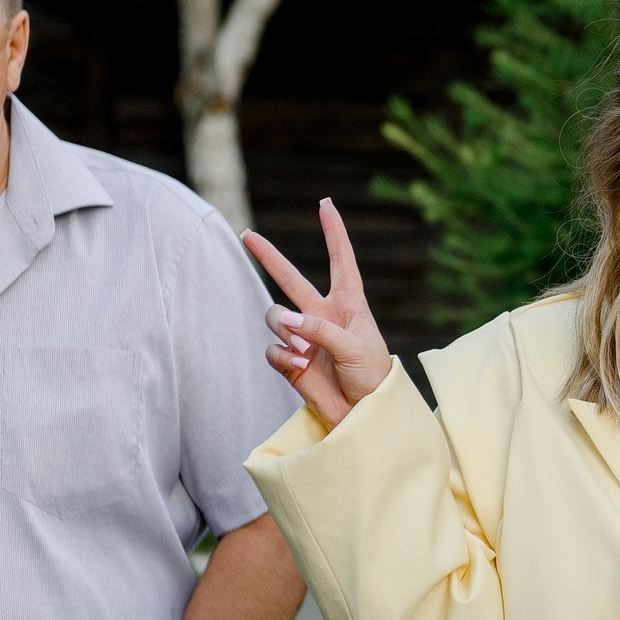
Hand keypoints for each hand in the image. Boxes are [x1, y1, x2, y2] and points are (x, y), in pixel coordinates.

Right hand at [242, 200, 391, 425]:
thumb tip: (285, 319)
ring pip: (275, 316)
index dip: (334, 232)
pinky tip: (300, 366)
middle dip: (268, 256)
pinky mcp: (290, 360)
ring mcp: (303, 337)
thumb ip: (320, 329)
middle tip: (247, 235)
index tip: (326, 204)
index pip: (341, 260)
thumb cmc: (373, 377)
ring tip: (306, 352)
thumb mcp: (355, 347)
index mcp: (348, 304)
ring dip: (285, 330)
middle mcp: (322, 315)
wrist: (363, 415)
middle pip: (290, 278)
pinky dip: (284, 355)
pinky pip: (272, 348)